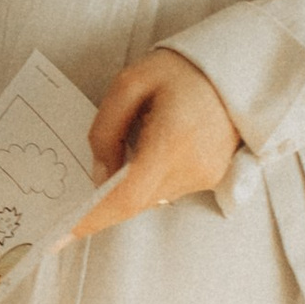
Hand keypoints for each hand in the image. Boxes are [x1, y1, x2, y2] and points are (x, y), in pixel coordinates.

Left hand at [74, 50, 242, 235]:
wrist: (238, 72)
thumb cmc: (181, 70)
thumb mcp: (130, 83)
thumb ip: (106, 129)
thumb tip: (98, 174)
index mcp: (171, 140)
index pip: (127, 196)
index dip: (95, 217)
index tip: (66, 232)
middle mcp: (192, 167)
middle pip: (135, 201)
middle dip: (106, 198)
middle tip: (83, 192)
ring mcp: (205, 177)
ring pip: (150, 197)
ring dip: (131, 184)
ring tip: (135, 143)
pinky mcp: (212, 178)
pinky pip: (168, 189)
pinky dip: (151, 178)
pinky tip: (154, 148)